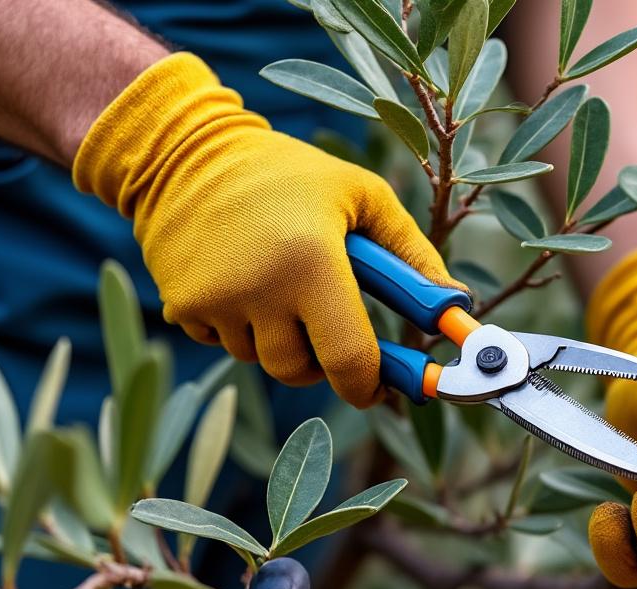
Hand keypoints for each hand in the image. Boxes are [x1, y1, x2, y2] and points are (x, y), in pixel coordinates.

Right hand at [72, 53, 460, 407]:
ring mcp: (213, 301)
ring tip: (281, 285)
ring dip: (280, 339)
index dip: (371, 386)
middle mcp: (258, 288)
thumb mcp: (363, 196)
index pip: (348, 359)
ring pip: (262, 359)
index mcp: (311, 261)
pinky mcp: (180, 306)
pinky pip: (223, 344)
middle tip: (331, 327)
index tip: (384, 389)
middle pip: (301, 371)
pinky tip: (243, 281)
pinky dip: (241, 328)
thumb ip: (413, 254)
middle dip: (324, 361)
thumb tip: (456, 305)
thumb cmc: (290, 174)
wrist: (186, 151)